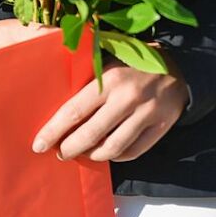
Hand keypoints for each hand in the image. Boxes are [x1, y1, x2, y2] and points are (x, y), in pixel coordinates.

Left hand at [31, 47, 188, 162]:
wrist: (176, 66)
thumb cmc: (132, 63)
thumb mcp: (108, 60)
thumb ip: (87, 76)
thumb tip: (54, 97)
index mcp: (109, 79)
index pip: (74, 111)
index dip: (54, 130)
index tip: (38, 144)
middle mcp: (127, 98)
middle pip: (91, 135)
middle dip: (70, 148)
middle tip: (60, 153)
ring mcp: (145, 114)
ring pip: (112, 148)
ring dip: (93, 155)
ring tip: (82, 153)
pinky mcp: (161, 127)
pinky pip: (133, 152)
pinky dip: (117, 156)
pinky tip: (107, 151)